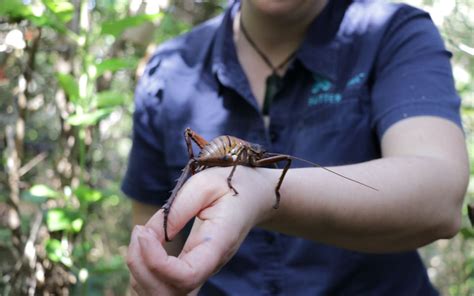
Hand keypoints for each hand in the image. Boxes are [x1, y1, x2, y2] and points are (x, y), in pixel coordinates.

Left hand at [127, 166, 278, 294]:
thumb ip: (179, 209)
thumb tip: (152, 234)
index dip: (156, 262)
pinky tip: (144, 247)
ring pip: (162, 294)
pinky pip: (163, 288)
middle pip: (168, 293)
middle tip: (139, 231)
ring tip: (141, 235)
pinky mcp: (191, 270)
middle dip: (141, 266)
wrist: (253, 197)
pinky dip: (144, 274)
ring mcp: (200, 271)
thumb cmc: (231, 186)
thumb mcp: (206, 184)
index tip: (144, 232)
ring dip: (140, 270)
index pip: (185, 276)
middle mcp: (209, 266)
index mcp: (217, 245)